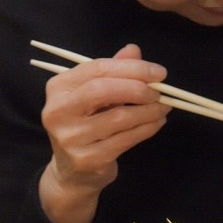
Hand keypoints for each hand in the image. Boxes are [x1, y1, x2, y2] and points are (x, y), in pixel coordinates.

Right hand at [38, 44, 167, 222]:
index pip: (97, 69)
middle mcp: (59, 111)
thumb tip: (134, 50)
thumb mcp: (96, 94)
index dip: (132, 68)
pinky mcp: (87, 159)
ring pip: (119, 117)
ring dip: (149, 110)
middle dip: (138, 88)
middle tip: (160, 91)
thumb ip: (113, 71)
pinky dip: (147, 128)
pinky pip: (126, 139)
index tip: (159, 72)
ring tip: (163, 107)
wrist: (72, 172)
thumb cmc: (86, 125)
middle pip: (103, 90)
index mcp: (59, 87)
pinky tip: (156, 122)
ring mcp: (71, 137)